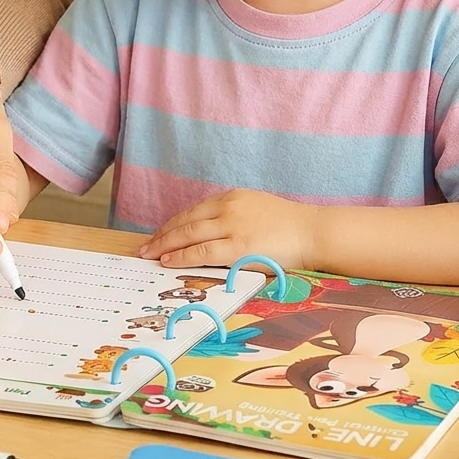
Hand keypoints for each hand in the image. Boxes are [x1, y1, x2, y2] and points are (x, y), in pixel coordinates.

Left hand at [138, 189, 317, 269]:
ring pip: (189, 235)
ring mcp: (233, 227)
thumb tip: (211, 234)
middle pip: (185, 222)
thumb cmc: (289, 226)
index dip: (172, 225)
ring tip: (150, 256)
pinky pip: (203, 252)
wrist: (314, 232)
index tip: (159, 235)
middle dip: (162, 236)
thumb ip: (234, 217)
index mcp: (232, 198)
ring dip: (165, 246)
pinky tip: (169, 261)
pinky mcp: (239, 247)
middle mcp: (228, 208)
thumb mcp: (256, 210)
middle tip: (145, 247)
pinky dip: (182, 256)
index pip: (193, 212)